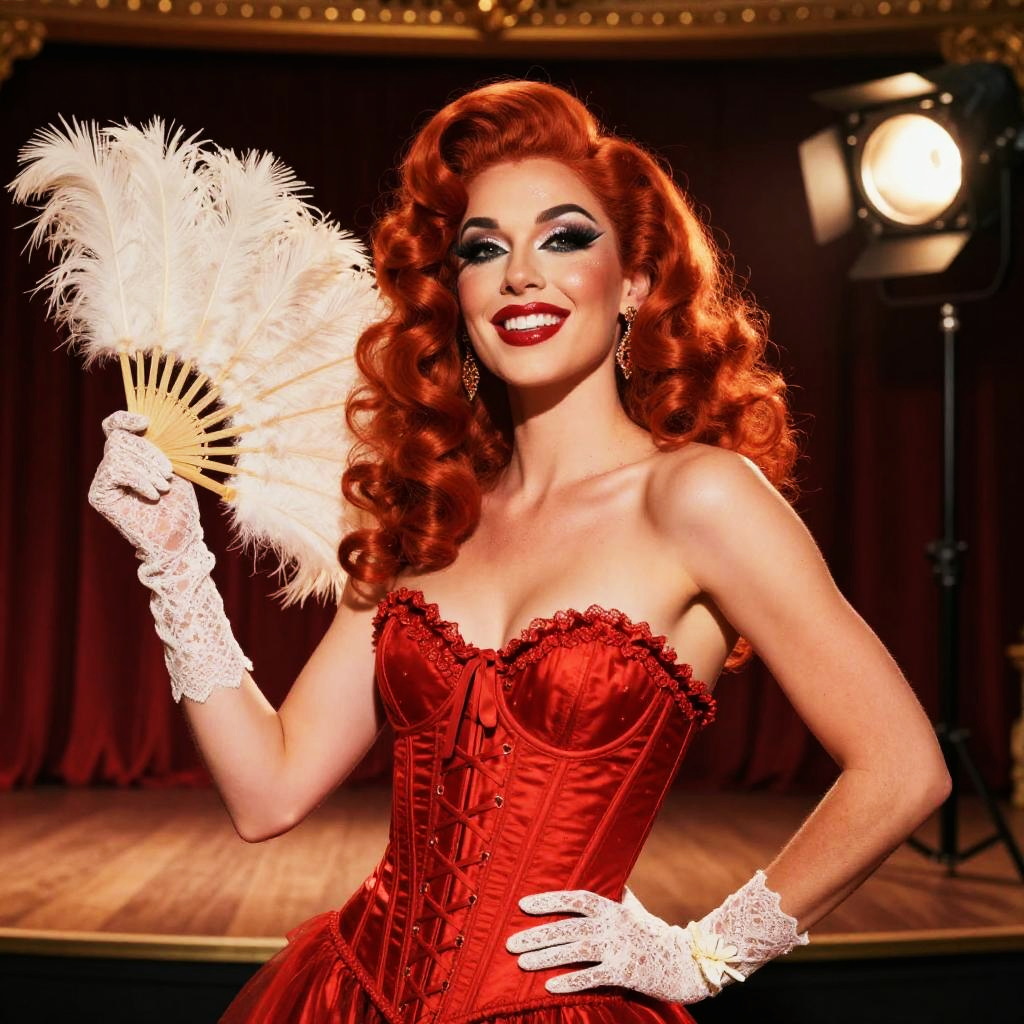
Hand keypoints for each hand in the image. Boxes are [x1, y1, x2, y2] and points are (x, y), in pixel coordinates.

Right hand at [88, 410, 199, 559]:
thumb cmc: (180, 506)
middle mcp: (113, 466)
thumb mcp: (174, 469)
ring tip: (162, 488)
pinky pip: (113, 471)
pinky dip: (138, 480)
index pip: (115, 427)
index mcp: (131, 456)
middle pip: (120, 439)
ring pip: (117, 453)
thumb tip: (147, 423)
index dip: (125, 419)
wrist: (178, 538)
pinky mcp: (99, 495)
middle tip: (167, 474)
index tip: (145, 422)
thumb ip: (158, 447)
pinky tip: (152, 495)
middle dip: (149, 453)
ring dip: (147, 469)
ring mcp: (104, 481)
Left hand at [507, 872, 806, 1003]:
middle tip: (509, 943)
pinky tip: (549, 986)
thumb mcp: (635, 908)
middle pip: (567, 929)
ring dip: (545, 958)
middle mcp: (611, 925)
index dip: (548, 901)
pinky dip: (569, 982)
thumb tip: (610, 879)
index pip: (574, 900)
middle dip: (536, 935)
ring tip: (521, 963)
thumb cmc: (655, 933)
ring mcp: (617, 949)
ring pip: (573, 952)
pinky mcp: (623, 973)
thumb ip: (618, 895)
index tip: (522, 904)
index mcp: (611, 907)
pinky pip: (591, 978)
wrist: (685, 961)